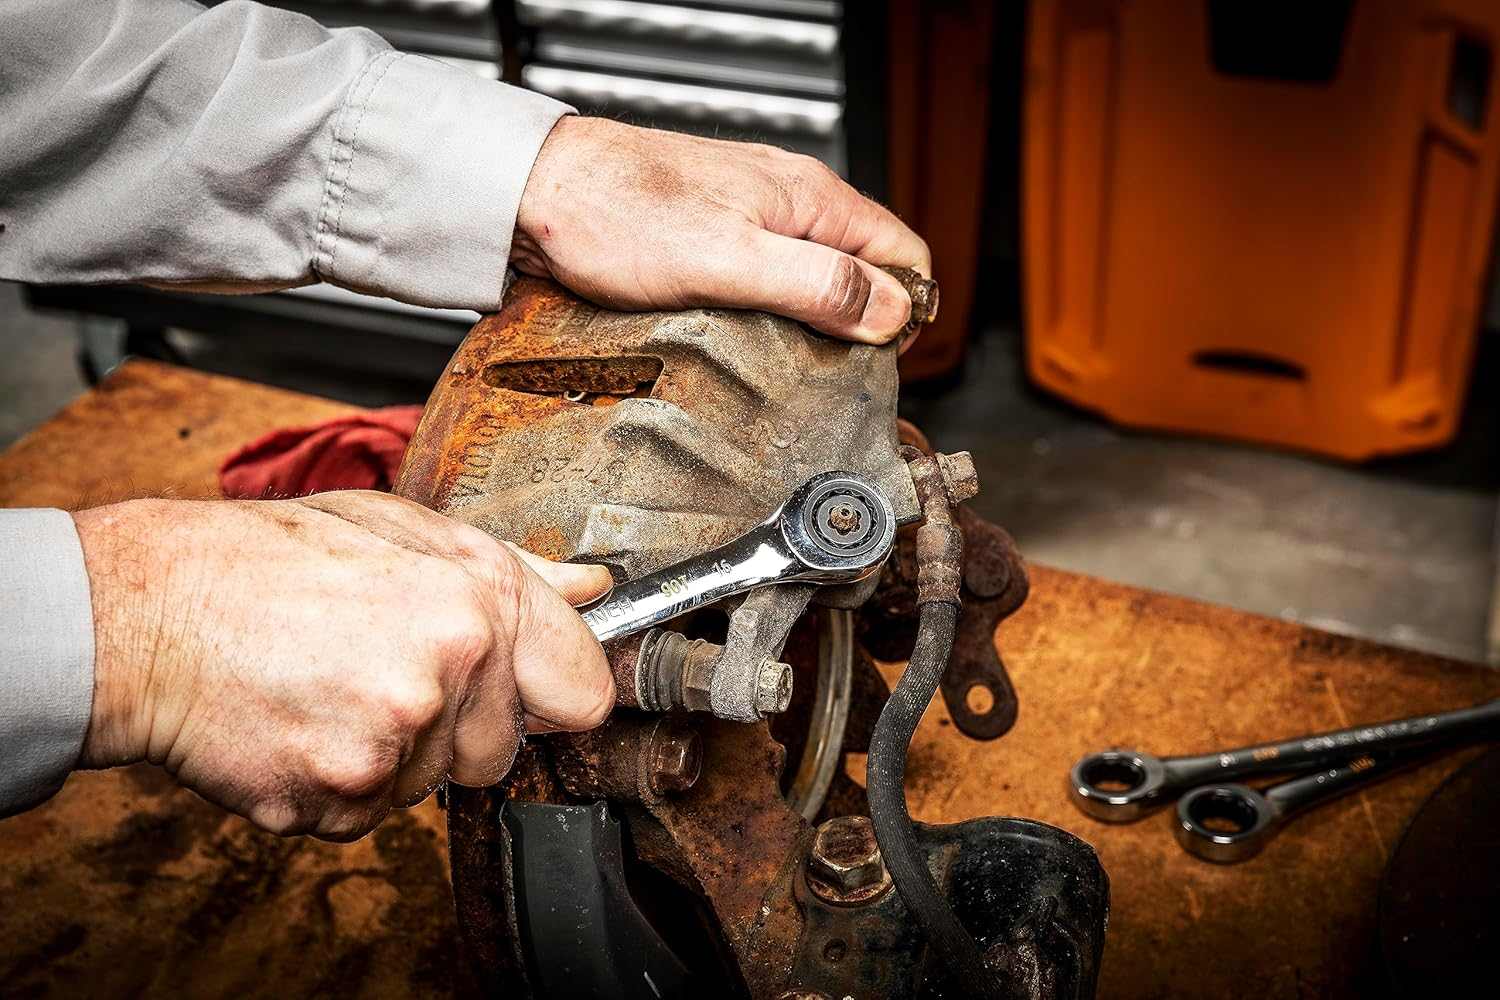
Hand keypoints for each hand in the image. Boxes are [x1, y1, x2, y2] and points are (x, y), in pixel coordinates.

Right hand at [72, 491, 612, 840]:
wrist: (147, 615)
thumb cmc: (271, 560)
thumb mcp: (404, 531)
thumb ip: (511, 569)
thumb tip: (592, 589)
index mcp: (474, 602)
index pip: (582, 691)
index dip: (551, 691)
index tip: (525, 687)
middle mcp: (445, 674)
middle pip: (501, 749)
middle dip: (456, 722)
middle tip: (381, 669)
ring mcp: (391, 742)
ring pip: (432, 782)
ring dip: (392, 752)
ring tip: (329, 686)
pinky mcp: (338, 797)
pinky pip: (369, 813)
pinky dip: (337, 784)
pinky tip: (300, 724)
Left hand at [514, 116, 930, 345]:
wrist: (539, 192)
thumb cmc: (621, 214)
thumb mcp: (732, 261)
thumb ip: (818, 284)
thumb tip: (889, 313)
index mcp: (812, 200)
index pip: (904, 255)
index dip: (904, 313)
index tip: (877, 360)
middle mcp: (790, 204)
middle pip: (863, 271)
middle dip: (857, 326)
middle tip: (827, 375)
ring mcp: (751, 219)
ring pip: (813, 280)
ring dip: (809, 325)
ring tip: (784, 366)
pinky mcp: (714, 239)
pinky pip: (767, 283)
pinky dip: (768, 316)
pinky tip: (742, 342)